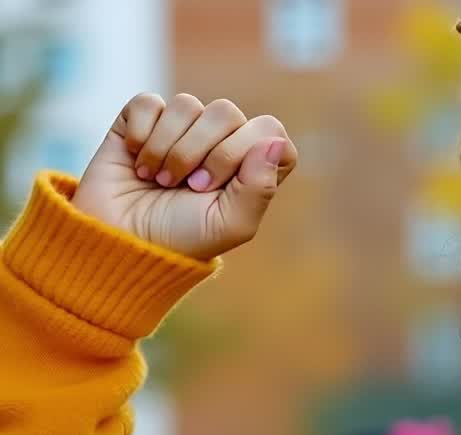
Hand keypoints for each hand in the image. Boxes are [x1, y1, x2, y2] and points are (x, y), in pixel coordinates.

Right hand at [71, 93, 297, 260]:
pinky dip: (142, 134)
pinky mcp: (143, 120)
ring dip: (169, 149)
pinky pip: (149, 102)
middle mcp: (220, 140)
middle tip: (187, 186)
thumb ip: (260, 186)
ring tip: (159, 180)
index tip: (218, 185)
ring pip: (187, 105)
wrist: (122, 242)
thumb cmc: (183, 238)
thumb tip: (275, 141)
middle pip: (226, 112)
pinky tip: (137, 161)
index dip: (242, 150)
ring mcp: (182, 128)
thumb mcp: (231, 225)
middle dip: (201, 153)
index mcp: (251, 164)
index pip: (269, 130)